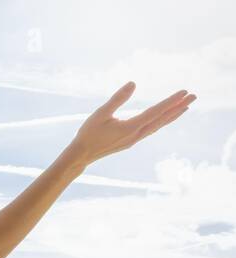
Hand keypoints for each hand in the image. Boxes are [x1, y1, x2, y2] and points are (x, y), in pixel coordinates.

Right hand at [68, 82, 195, 166]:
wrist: (81, 155)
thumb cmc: (88, 133)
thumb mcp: (101, 113)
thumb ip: (117, 99)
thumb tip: (133, 83)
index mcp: (130, 127)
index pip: (156, 111)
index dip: (171, 101)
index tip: (184, 92)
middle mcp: (136, 134)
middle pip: (162, 119)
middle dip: (178, 107)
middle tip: (194, 96)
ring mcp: (134, 139)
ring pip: (159, 125)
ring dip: (173, 115)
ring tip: (185, 107)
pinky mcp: (131, 141)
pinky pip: (152, 129)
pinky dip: (162, 122)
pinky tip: (165, 118)